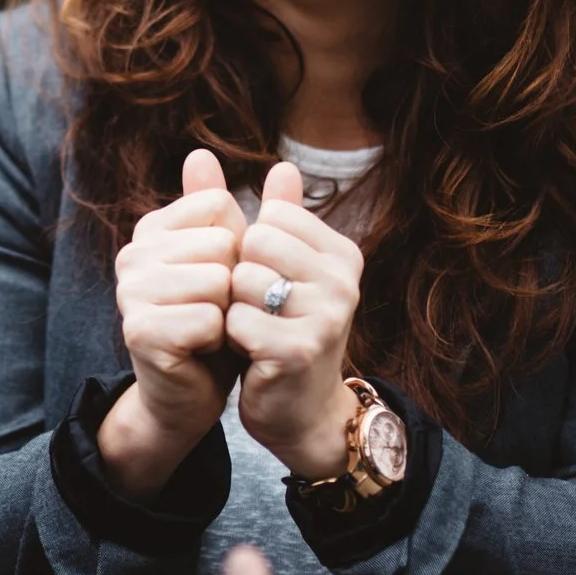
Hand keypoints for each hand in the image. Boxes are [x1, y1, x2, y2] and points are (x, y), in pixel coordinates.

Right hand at [97, 149, 246, 499]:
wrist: (189, 392)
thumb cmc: (213, 323)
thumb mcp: (227, 261)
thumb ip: (226, 208)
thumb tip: (202, 150)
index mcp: (152, 229)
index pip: (219, 204)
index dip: (239, 244)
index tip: (222, 275)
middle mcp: (133, 253)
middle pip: (222, 243)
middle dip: (235, 281)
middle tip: (216, 309)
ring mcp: (130, 292)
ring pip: (217, 280)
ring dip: (228, 312)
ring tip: (210, 328)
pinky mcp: (140, 330)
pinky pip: (208, 319)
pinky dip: (218, 339)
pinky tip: (200, 350)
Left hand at [230, 160, 365, 480]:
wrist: (302, 411)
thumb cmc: (287, 330)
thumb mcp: (286, 268)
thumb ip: (281, 216)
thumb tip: (282, 163)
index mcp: (342, 253)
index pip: (269, 214)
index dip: (252, 247)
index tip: (270, 280)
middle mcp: (344, 279)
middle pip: (253, 242)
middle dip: (241, 276)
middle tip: (259, 309)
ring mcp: (327, 315)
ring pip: (242, 280)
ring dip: (235, 308)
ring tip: (256, 330)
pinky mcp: (301, 349)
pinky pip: (237, 320)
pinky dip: (232, 337)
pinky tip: (251, 353)